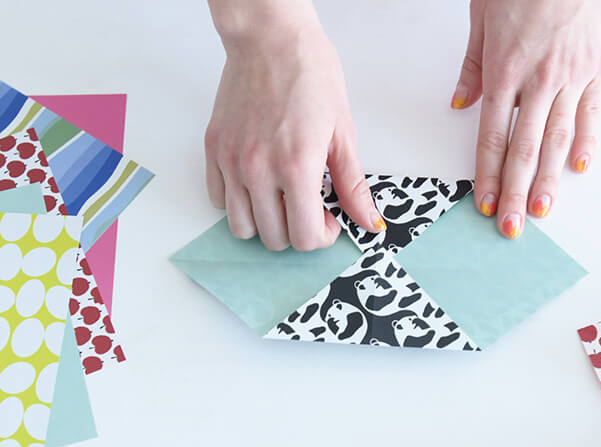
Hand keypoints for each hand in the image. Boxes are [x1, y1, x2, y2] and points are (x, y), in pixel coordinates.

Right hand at [205, 0, 384, 249]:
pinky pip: (218, 202)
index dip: (321, 237)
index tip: (328, 219)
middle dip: (296, 231)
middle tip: (308, 206)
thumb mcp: (343, 134)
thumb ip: (353, 186)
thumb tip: (369, 223)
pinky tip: (257, 184)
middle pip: (274, 238)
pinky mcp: (214, 151)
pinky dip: (238, 203)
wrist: (270, 37)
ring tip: (281, 199)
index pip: (303, 238)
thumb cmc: (311, 76)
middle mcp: (258, 170)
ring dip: (266, 223)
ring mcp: (231, 162)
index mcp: (296, 166)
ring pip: (242, 229)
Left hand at [451, 0, 600, 237]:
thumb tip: (459, 104)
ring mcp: (571, 75)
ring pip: (557, 138)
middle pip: (523, 149)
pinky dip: (587, 141)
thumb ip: (473, 66)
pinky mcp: (599, 65)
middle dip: (514, 192)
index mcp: (505, 72)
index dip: (487, 175)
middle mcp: (538, 81)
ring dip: (547, 179)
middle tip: (510, 227)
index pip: (492, 137)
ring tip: (540, 211)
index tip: (484, 203)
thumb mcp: (483, 15)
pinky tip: (580, 169)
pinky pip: (592, 111)